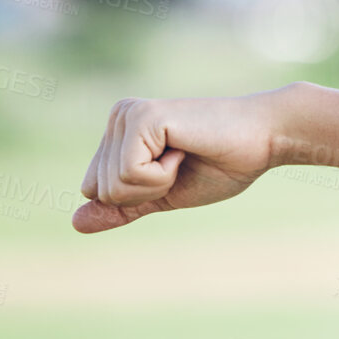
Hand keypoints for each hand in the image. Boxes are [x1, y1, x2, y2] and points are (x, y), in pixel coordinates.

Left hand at [72, 89, 282, 233]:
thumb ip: (122, 208)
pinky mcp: (141, 117)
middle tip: (182, 163)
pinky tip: (183, 149)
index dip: (138, 197)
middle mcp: (119, 116)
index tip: (175, 171)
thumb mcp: (163, 195)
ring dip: (157, 184)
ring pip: (112, 186)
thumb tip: (75, 224)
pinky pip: (129, 175)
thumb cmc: (221, 164)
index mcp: (121, 131)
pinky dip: (161, 176)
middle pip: (100, 190)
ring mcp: (128, 114)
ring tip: (184, 154)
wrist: (264, 140)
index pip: (95, 190)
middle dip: (145, 192)